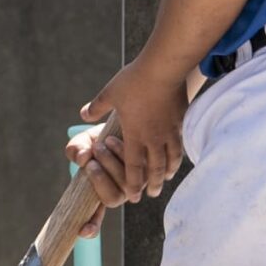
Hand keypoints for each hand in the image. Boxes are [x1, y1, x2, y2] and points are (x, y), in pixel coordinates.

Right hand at [64, 123, 129, 238]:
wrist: (120, 125)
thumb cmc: (98, 139)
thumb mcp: (82, 144)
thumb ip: (76, 151)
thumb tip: (82, 159)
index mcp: (101, 193)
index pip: (96, 216)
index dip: (91, 225)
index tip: (83, 231)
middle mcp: (121, 193)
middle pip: (113, 198)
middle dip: (100, 179)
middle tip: (90, 159)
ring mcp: (137, 183)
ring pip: (126, 182)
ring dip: (110, 163)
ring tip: (99, 145)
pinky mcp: (149, 169)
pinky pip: (137, 166)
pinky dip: (121, 152)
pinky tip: (111, 139)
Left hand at [80, 60, 189, 201]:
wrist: (163, 69)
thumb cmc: (134, 81)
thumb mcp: (110, 93)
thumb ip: (96, 107)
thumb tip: (83, 114)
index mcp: (134, 134)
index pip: (133, 167)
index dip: (133, 183)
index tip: (133, 196)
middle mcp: (153, 137)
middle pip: (154, 168)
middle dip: (152, 184)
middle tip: (151, 194)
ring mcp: (170, 130)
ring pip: (170, 158)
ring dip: (167, 171)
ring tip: (166, 179)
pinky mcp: (181, 121)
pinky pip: (181, 144)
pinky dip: (179, 155)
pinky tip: (178, 157)